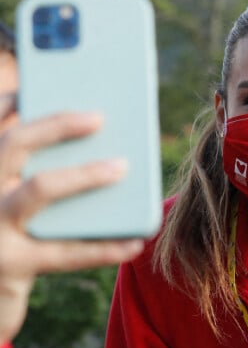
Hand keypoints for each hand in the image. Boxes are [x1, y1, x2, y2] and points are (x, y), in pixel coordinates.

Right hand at [0, 95, 143, 343]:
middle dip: (56, 125)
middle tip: (99, 117)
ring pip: (39, 189)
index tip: (42, 81)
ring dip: (85, 175)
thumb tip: (97, 135)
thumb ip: (33, 169)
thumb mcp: (10, 195)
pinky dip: (105, 246)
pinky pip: (68, 252)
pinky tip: (136, 241)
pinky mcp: (12, 266)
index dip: (11, 101)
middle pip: (13, 145)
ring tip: (122, 166)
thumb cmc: (9, 232)